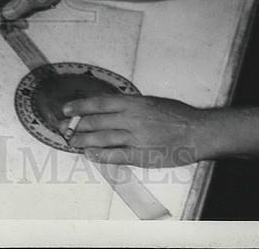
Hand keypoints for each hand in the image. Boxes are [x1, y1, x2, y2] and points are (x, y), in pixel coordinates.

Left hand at [60, 94, 204, 167]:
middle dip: (75, 125)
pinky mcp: (141, 155)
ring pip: (102, 139)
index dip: (79, 107)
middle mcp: (131, 119)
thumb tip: (108, 108)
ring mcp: (135, 138)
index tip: (66, 109)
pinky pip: (115, 156)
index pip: (99, 103)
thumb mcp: (151, 101)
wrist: (197, 132)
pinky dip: (100, 155)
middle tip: (62, 127)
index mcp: (133, 103)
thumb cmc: (176, 114)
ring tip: (71, 141)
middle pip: (96, 122)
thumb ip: (130, 106)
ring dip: (83, 140)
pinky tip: (90, 154)